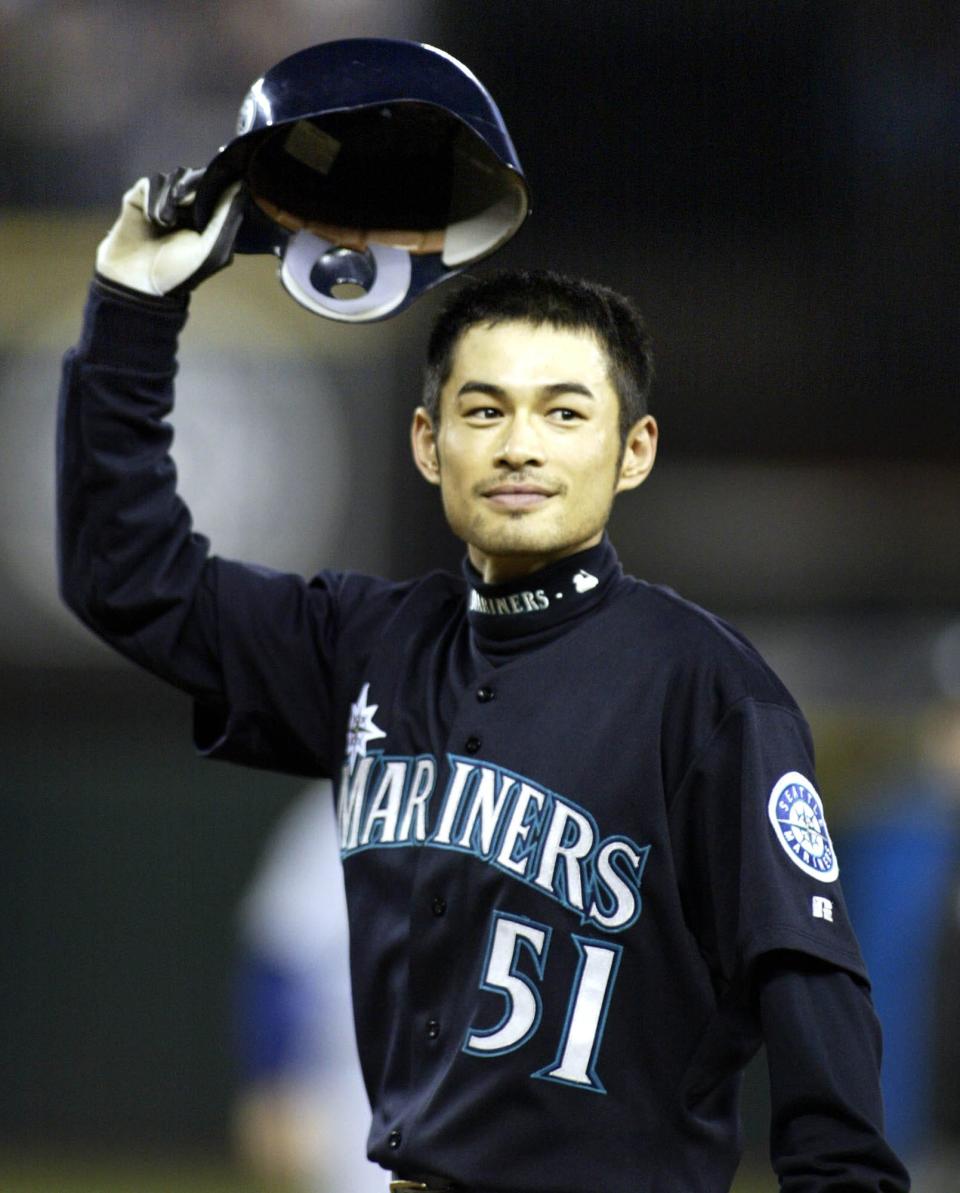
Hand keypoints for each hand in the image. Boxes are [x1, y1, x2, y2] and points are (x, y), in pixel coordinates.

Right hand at [95, 172, 243, 297]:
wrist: (138, 283)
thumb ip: (226, 218)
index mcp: (208, 219)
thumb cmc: (179, 272)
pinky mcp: (139, 199)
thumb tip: (241, 185)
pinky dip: (153, 199)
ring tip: (165, 222)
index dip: (214, 184)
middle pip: (194, 177)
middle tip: (184, 205)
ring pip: (172, 178)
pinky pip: (150, 183)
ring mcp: (163, 202)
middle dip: (191, 188)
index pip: (216, 188)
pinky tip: (152, 219)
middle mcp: (187, 208)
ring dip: (170, 198)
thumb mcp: (212, 250)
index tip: (209, 191)